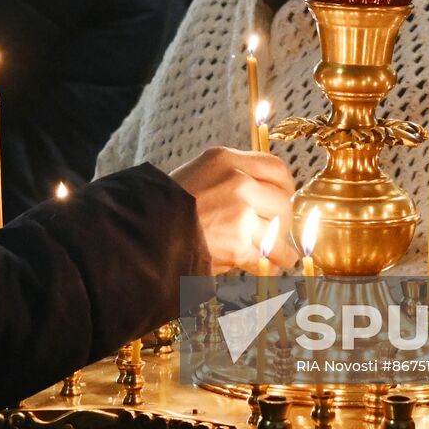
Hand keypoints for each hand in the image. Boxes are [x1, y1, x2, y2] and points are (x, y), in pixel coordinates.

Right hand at [170, 146, 298, 274]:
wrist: (143, 232)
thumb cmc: (165, 207)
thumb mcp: (198, 176)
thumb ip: (229, 180)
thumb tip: (262, 200)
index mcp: (225, 159)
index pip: (276, 169)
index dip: (284, 188)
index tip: (283, 200)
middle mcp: (237, 180)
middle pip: (281, 201)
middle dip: (282, 221)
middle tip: (278, 233)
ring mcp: (239, 211)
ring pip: (278, 231)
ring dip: (280, 248)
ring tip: (281, 257)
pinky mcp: (238, 242)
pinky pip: (267, 256)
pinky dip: (271, 265)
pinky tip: (270, 268)